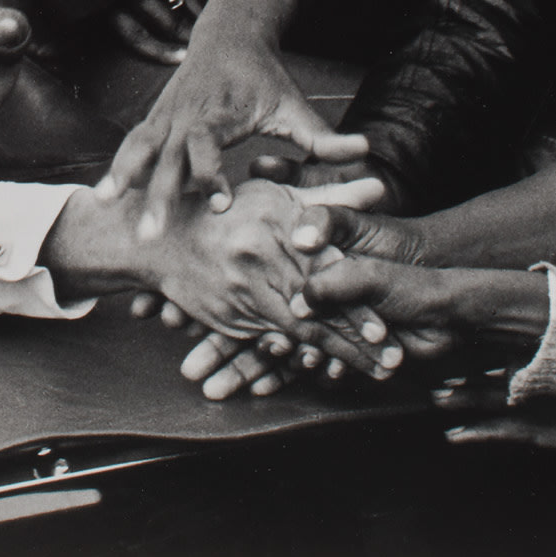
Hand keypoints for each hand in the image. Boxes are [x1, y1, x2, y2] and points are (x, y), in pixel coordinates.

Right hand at [103, 0, 367, 238]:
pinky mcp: (156, 119)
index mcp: (216, 112)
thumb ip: (323, 136)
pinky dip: (118, 168)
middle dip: (158, 195)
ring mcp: (165, 115)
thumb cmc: (263, 76)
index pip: (209, 146)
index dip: (211, 175)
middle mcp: (185, 113)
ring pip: (140, 148)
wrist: (228, 35)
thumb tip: (364, 152)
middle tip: (151, 234)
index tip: (219, 205)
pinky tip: (105, 196)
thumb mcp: (293, 104)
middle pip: (166, 156)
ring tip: (107, 205)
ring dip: (124, 176)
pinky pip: (133, 145)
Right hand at [142, 179, 391, 361]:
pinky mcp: (230, 317)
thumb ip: (329, 197)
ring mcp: (242, 291)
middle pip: (318, 306)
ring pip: (298, 330)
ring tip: (375, 371)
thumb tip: (379, 185)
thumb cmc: (228, 212)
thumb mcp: (276, 196)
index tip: (385, 328)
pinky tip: (328, 368)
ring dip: (339, 353)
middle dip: (358, 338)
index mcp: (276, 224)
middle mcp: (259, 258)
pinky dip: (301, 357)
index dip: (355, 303)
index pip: (325, 270)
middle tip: (393, 359)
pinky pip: (271, 341)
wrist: (162, 239)